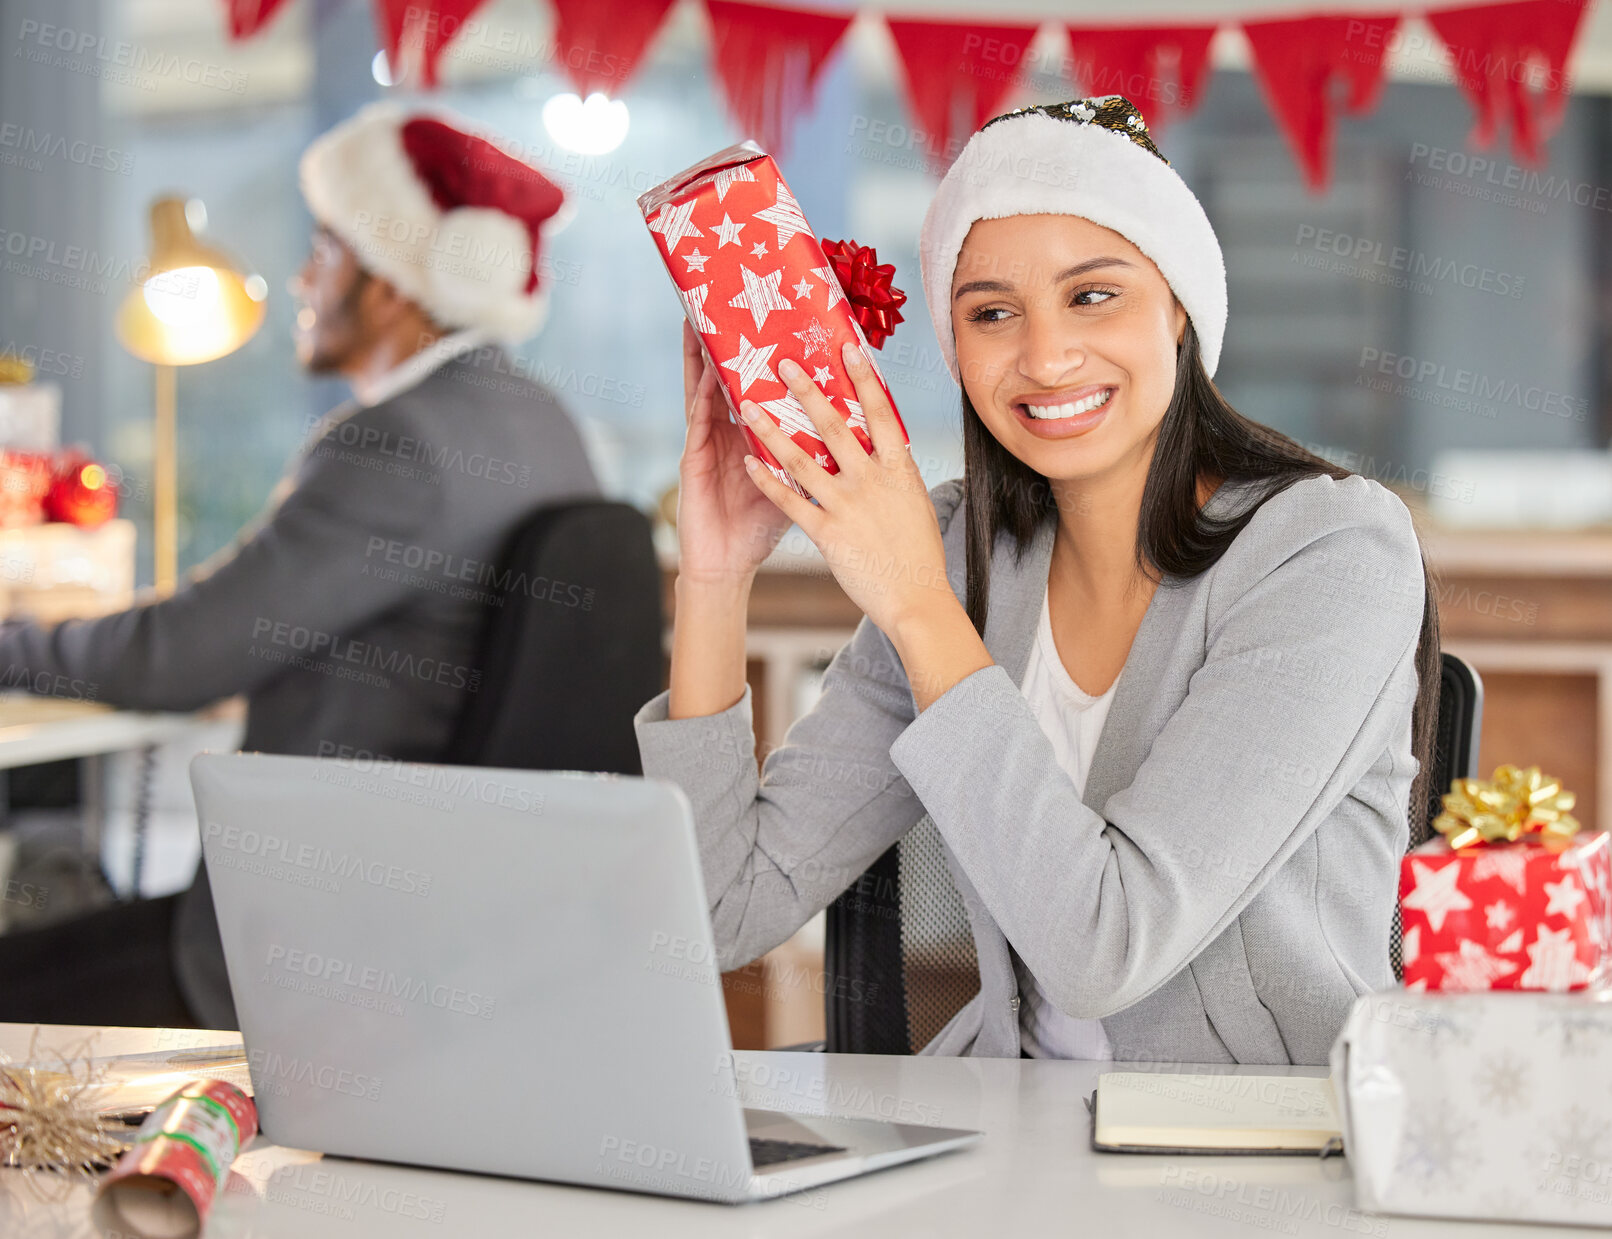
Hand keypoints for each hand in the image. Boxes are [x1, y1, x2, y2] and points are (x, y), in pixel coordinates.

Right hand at [674, 321, 793, 586]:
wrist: (728, 565)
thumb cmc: (758, 527)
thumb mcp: (795, 483)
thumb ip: (815, 456)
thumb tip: (857, 435)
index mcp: (753, 435)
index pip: (760, 387)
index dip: (767, 357)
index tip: (781, 323)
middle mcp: (729, 432)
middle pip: (731, 380)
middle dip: (732, 345)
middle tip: (738, 307)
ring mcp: (709, 443)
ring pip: (707, 391)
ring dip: (705, 358)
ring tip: (705, 322)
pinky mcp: (694, 460)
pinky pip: (699, 422)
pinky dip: (701, 396)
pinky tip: (706, 373)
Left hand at [738, 341, 956, 638]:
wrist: (916, 598)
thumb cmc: (919, 553)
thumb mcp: (915, 502)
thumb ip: (896, 473)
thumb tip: (888, 446)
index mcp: (899, 468)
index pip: (879, 413)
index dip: (863, 378)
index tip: (847, 348)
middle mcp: (871, 480)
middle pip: (833, 425)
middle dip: (806, 390)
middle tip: (782, 363)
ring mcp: (848, 505)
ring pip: (801, 459)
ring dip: (772, 430)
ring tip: (748, 406)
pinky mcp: (827, 533)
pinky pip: (791, 501)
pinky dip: (768, 480)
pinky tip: (750, 462)